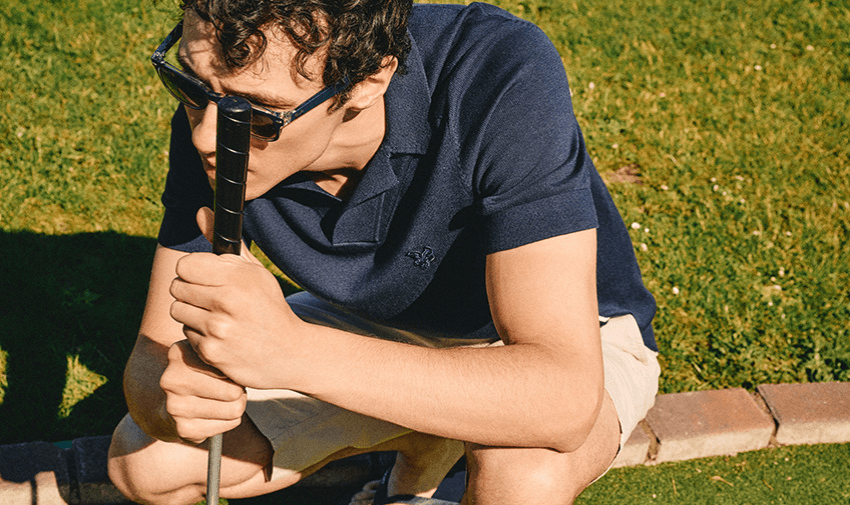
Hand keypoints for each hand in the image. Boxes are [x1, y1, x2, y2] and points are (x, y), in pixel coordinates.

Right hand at [160, 339, 246, 443]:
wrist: (169, 402)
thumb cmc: (201, 372)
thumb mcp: (208, 352)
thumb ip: (225, 347)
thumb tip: (253, 355)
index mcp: (179, 354)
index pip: (227, 364)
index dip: (235, 368)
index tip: (228, 368)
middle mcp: (172, 381)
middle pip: (234, 390)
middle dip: (240, 389)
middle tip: (231, 387)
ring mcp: (175, 407)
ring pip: (235, 409)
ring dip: (237, 404)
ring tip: (224, 399)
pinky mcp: (184, 429)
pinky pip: (229, 424)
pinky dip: (229, 420)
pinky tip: (216, 413)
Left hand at [167, 207, 304, 388]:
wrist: (289, 353)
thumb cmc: (268, 307)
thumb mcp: (254, 272)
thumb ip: (225, 243)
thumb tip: (199, 211)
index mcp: (238, 277)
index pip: (185, 265)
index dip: (194, 271)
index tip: (207, 279)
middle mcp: (226, 301)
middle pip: (176, 287)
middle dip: (191, 292)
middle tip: (212, 301)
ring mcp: (218, 328)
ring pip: (177, 311)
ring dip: (192, 314)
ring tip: (216, 318)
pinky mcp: (212, 352)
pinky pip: (186, 335)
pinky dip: (199, 336)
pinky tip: (221, 337)